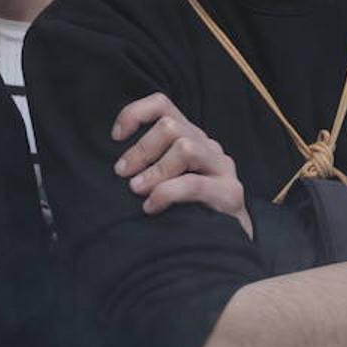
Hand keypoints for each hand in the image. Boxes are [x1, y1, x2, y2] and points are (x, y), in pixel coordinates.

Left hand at [112, 92, 251, 237]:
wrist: (228, 241)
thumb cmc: (187, 207)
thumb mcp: (165, 176)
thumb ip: (149, 162)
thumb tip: (115, 163)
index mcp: (189, 136)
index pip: (162, 105)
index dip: (135, 113)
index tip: (115, 136)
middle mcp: (207, 145)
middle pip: (170, 126)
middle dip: (141, 149)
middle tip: (122, 172)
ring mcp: (222, 167)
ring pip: (185, 148)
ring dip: (155, 170)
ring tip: (136, 189)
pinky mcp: (230, 193)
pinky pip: (194, 184)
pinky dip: (167, 193)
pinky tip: (151, 207)